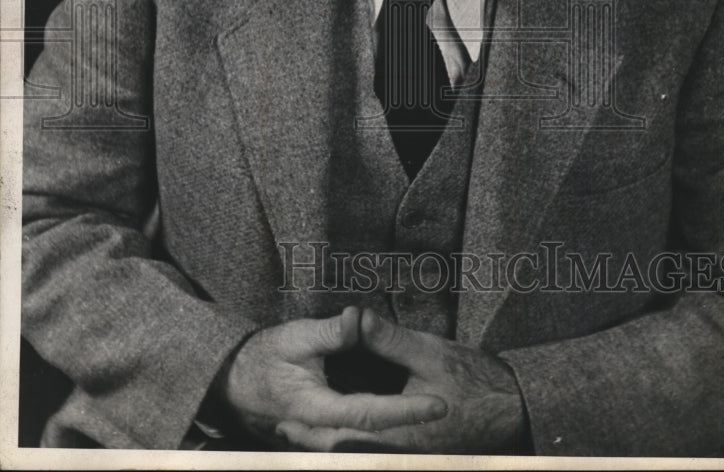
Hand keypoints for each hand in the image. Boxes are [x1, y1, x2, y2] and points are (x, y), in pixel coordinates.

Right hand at [213, 306, 446, 444]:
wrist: (238, 380)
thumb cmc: (265, 356)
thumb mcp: (295, 337)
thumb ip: (329, 332)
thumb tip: (359, 319)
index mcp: (319, 410)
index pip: (371, 413)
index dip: (407, 412)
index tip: (440, 405)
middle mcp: (326, 430)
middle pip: (378, 436)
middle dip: (414, 427)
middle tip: (450, 408)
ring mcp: (328, 434)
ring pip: (370, 439)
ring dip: (402, 431)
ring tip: (437, 413)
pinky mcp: (332, 427)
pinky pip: (362, 430)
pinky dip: (385, 423)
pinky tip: (408, 413)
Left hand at [277, 308, 526, 452]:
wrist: (511, 406)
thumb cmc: (473, 379)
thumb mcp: (428, 352)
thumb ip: (388, 338)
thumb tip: (355, 317)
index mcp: (397, 433)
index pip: (343, 437)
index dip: (310, 432)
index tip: (283, 422)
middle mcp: (400, 451)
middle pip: (347, 452)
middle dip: (314, 440)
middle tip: (283, 428)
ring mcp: (410, 455)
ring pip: (361, 454)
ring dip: (333, 442)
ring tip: (303, 429)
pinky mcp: (418, 451)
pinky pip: (377, 451)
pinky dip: (355, 441)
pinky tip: (345, 428)